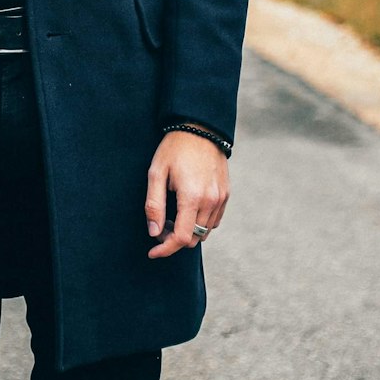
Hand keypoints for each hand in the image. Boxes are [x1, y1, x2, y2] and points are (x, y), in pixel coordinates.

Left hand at [144, 130, 228, 258]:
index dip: (166, 249)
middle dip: (174, 239)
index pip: (181, 238)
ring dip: (188, 232)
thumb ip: (154, 205)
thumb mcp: (156, 172)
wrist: (200, 128)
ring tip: (173, 216)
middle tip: (160, 226)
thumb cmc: (174, 148)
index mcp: (192, 197)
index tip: (153, 252)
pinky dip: (201, 223)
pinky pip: (214, 221)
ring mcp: (221, 198)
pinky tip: (188, 209)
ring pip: (204, 232)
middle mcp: (210, 201)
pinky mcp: (226, 194)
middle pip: (193, 239)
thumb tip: (154, 233)